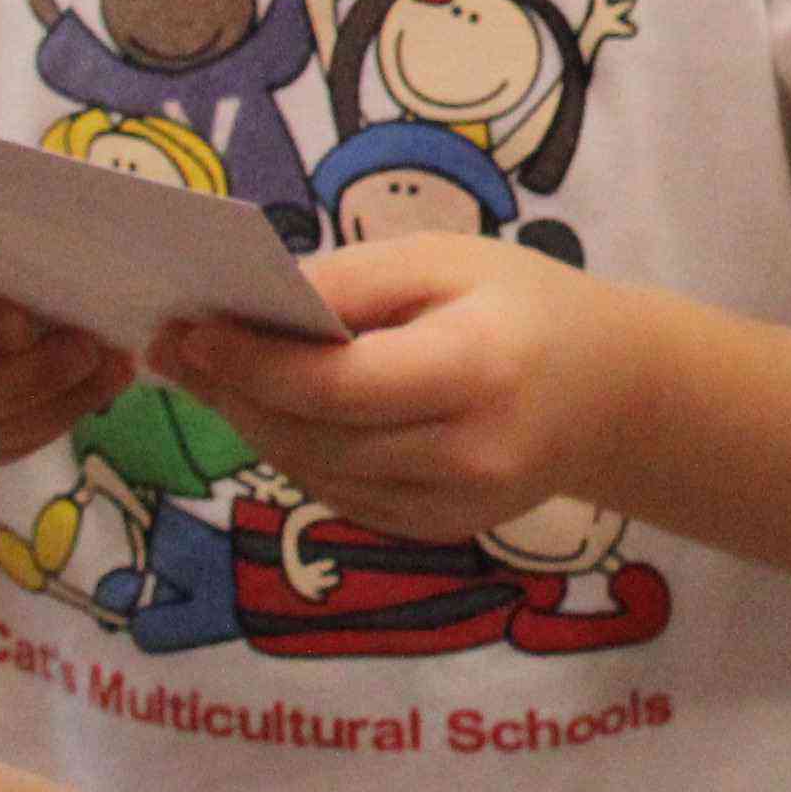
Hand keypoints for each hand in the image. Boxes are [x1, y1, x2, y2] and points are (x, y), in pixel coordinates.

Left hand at [151, 234, 635, 542]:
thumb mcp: (446, 260)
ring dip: (254, 426)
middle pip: (313, 435)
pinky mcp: (439, 531)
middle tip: (176, 350)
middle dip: (234, 393)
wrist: (614, 393)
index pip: (335, 385)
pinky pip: (341, 496)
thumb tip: (252, 306)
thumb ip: (351, 281)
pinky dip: (298, 453)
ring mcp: (454, 507)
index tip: (190, 329)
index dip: (251, 363)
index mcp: (475, 371)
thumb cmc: (525, 304)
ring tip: (210, 377)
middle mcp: (466, 455)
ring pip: (316, 473)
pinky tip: (272, 414)